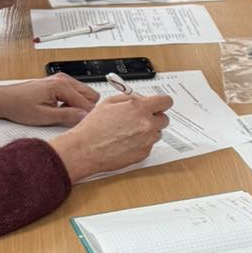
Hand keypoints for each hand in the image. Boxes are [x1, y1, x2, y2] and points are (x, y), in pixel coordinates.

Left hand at [0, 72, 98, 128]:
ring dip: (78, 106)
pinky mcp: (57, 83)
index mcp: (61, 85)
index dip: (86, 117)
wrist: (3, 100)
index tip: (83, 126)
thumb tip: (85, 117)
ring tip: (64, 115)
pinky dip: (72, 102)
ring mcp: (60, 80)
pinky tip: (60, 110)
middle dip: (85, 109)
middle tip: (73, 121)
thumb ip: (67, 116)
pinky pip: (74, 93)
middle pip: (90, 95)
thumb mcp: (44, 117)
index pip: (87, 103)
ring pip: (84, 93)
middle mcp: (63, 79)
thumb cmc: (18, 106)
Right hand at [53, 92, 173, 180]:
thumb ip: (130, 98)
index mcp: (139, 108)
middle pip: (164, 119)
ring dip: (147, 132)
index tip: (159, 105)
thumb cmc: (93, 127)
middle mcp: (147, 125)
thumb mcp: (109, 102)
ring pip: (156, 133)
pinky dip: (141, 144)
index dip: (161, 103)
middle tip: (140, 119)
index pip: (166, 101)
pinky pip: (148, 146)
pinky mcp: (143, 154)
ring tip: (128, 132)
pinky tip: (125, 142)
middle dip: (154, 117)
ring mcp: (147, 141)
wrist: (85, 149)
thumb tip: (140, 98)